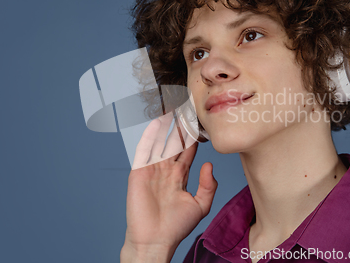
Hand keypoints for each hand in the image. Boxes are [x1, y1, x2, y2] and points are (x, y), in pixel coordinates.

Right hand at [121, 113, 217, 261]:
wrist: (155, 240)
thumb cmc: (176, 227)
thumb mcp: (200, 205)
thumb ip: (208, 186)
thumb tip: (209, 165)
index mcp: (180, 176)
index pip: (188, 150)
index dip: (194, 136)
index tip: (200, 122)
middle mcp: (166, 170)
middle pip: (174, 142)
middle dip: (180, 127)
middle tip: (187, 109)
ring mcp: (153, 170)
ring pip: (160, 142)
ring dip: (166, 127)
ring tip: (172, 110)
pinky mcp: (140, 172)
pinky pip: (144, 150)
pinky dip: (149, 136)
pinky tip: (156, 123)